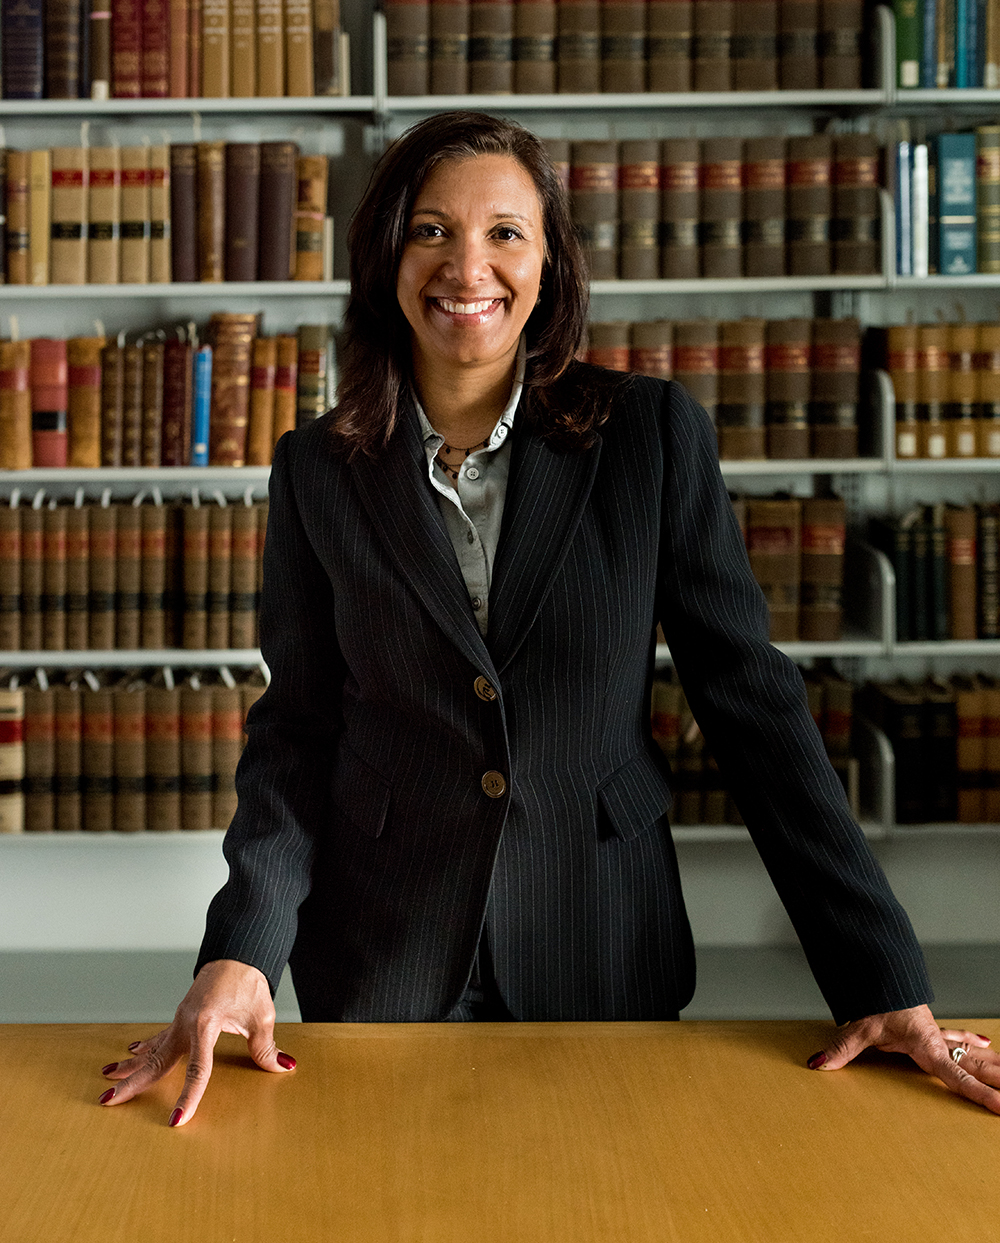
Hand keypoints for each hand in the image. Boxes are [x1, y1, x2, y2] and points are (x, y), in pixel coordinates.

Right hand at [97, 959, 295, 1126]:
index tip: (177, 1119)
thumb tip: (282, 1066)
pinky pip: (160, 1036)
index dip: (189, 1096)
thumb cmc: (249, 983)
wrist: (237, 954)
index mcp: (205, 1024)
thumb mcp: (261, 1016)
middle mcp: (186, 1023)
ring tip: (108, 1078)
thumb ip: (266, 1046)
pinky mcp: (182, 1016)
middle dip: (133, 1083)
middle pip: (158, 1061)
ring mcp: (181, 1019)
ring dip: (131, 1065)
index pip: (197, 1069)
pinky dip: (146, 1047)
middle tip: (109, 1101)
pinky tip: (133, 1054)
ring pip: (153, 1049)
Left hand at [807, 1004, 999, 1114]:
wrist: (878, 975)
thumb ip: (842, 1049)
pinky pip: (957, 1037)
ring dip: (992, 1063)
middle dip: (997, 1079)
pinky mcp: (930, 1028)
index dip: (978, 1093)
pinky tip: (986, 1043)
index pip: (956, 1075)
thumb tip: (819, 1064)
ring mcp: (936, 1034)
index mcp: (926, 1045)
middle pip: (974, 1064)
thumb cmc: (873, 1000)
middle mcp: (937, 1041)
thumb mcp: (859, 1026)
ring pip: (971, 1052)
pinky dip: (972, 1041)